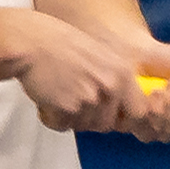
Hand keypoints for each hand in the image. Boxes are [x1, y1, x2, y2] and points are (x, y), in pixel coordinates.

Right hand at [7, 11, 149, 133]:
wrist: (30, 42)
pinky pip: (61, 125)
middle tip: (73, 99)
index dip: (123, 119)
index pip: (138, 112)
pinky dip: (51, 116)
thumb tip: (122, 108)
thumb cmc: (60, 44)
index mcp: (122, 72)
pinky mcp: (67, 108)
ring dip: (69, 117)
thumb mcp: (101, 55)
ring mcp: (89, 98)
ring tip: (58, 93)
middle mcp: (110, 86)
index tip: (111, 117)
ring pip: (83, 126)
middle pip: (107, 124)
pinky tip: (46, 96)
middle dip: (89, 118)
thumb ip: (115, 79)